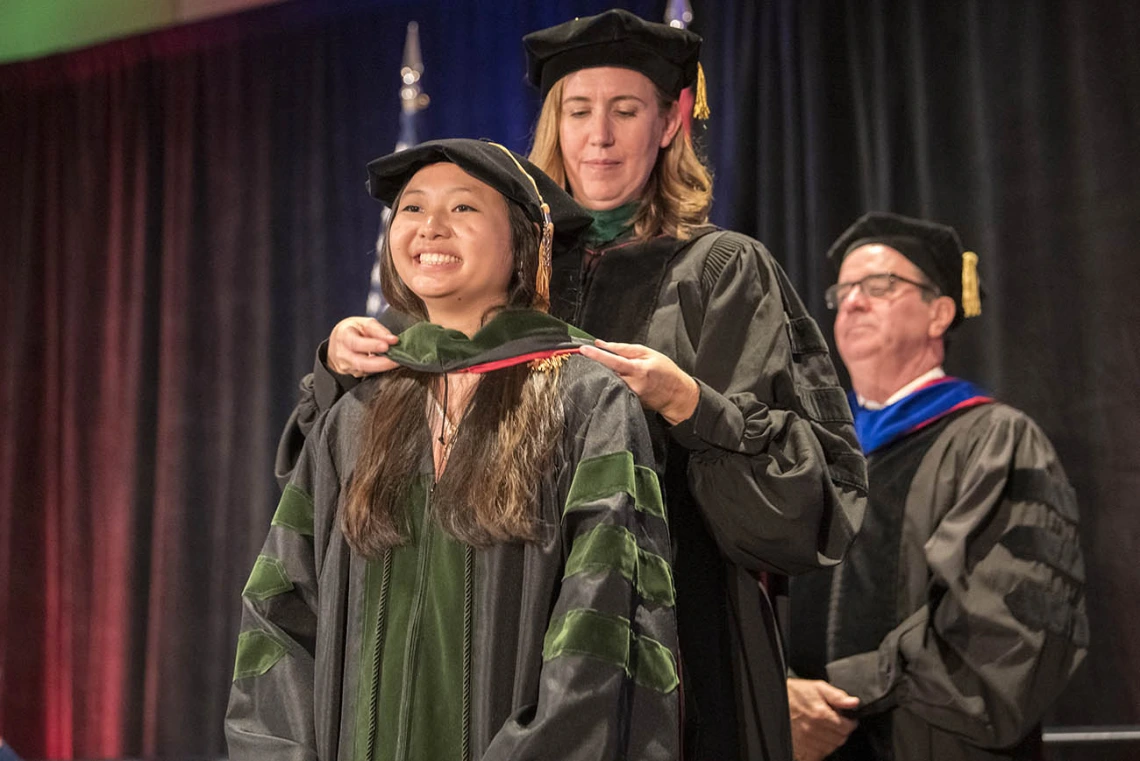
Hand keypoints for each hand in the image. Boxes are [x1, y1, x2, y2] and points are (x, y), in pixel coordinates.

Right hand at [327, 316, 398, 376]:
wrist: (338, 343)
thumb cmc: (352, 330)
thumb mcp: (363, 323)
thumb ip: (378, 330)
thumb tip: (393, 340)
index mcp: (343, 336)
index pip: (356, 342)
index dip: (372, 345)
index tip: (387, 346)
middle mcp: (343, 353)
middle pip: (360, 362)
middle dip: (381, 363)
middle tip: (396, 360)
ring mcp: (346, 366)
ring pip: (365, 370)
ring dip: (382, 367)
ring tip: (395, 362)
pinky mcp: (352, 374)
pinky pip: (367, 373)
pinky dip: (378, 369)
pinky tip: (386, 364)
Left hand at [578, 339, 699, 424]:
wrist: (677, 395)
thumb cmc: (666, 372)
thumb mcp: (648, 353)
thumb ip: (624, 349)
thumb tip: (603, 344)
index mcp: (638, 370)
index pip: (613, 361)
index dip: (597, 355)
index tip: (583, 349)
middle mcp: (632, 384)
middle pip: (606, 372)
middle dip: (596, 363)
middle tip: (589, 356)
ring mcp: (628, 395)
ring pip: (607, 381)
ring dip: (601, 372)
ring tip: (602, 366)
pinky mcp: (626, 401)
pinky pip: (613, 389)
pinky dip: (609, 381)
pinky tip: (611, 377)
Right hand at [787, 678, 859, 760]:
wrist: (774, 699)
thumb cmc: (794, 693)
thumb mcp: (817, 687)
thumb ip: (837, 696)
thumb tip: (853, 702)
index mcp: (820, 715)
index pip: (847, 728)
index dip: (850, 723)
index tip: (847, 720)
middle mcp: (813, 730)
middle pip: (839, 740)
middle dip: (841, 731)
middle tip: (834, 723)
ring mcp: (805, 742)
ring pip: (830, 749)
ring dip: (831, 741)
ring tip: (824, 729)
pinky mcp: (799, 749)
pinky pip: (817, 756)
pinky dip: (819, 750)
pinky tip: (816, 739)